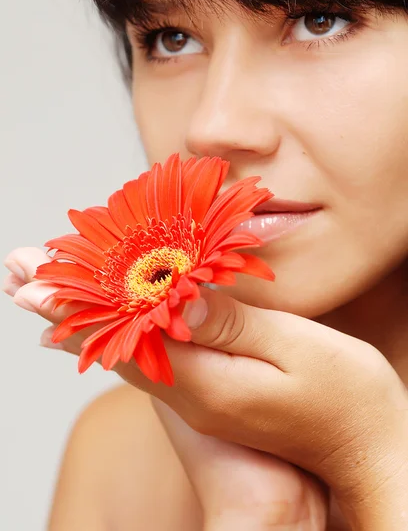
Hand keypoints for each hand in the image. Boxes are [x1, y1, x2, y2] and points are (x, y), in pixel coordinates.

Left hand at [4, 247, 407, 526]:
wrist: (362, 457)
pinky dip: (120, 326)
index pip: (119, 337)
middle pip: (109, 344)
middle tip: (20, 272)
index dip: (72, 306)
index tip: (28, 282)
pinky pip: (149, 354)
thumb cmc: (342, 403)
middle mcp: (188, 392)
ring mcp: (197, 396)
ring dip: (84, 315)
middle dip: (64, 307)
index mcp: (204, 381)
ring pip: (124, 349)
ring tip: (49, 286)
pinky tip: (112, 312)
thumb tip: (177, 293)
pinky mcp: (208, 392)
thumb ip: (232, 324)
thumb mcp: (295, 353)